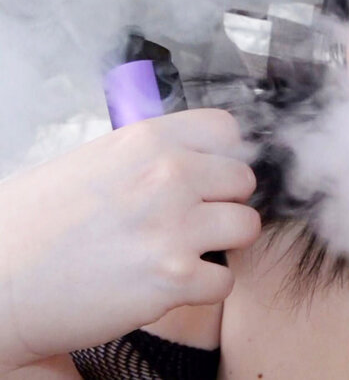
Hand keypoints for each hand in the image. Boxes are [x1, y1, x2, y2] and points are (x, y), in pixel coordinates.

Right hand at [0, 109, 260, 370]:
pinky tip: (173, 283)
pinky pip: (226, 279)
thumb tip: (191, 156)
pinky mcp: (175, 278)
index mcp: (146, 140)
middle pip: (244, 180)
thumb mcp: (91, 162)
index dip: (223, 155)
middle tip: (195, 217)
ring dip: (223, 242)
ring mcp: (174, 227)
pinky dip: (205, 287)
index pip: (227, 129)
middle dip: (224, 200)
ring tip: (187, 249)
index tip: (212, 174)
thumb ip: (148, 156)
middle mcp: (168, 176)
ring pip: (247, 226)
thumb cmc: (33, 225)